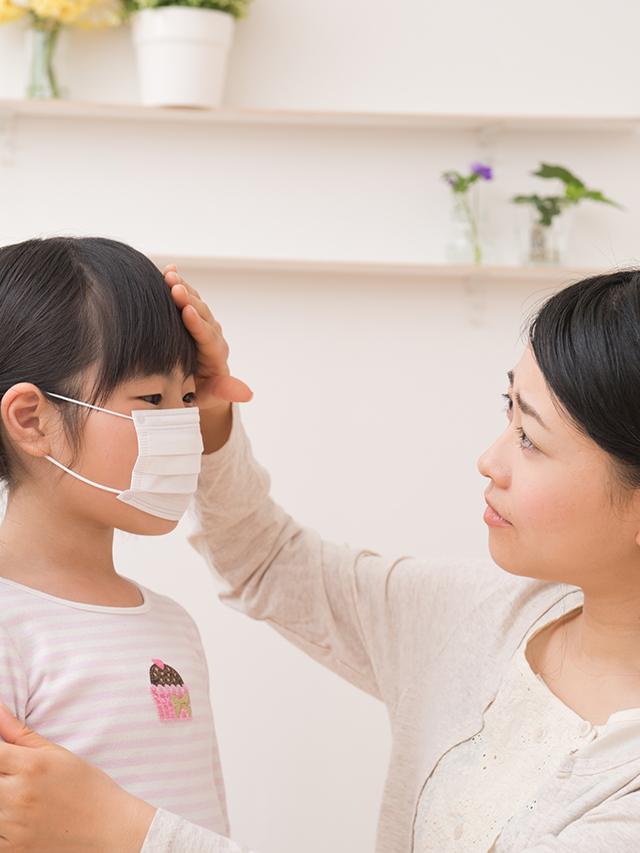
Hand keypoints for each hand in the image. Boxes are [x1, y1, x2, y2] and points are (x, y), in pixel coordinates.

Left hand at [0, 704, 155, 852]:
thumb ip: (20, 733)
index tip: (3, 756)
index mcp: (29, 766)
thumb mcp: (57, 753)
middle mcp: (18, 795)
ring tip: (15, 792)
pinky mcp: (13, 849)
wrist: (108, 827)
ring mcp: (13, 826)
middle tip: (11, 774)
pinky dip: (0, 824)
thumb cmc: (86, 786)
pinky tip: (13, 816)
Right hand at [164, 266, 252, 451]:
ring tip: (168, 273)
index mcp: (215, 355)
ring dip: (182, 287)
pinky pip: (187, 298)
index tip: (186, 312)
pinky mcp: (194, 317)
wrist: (199, 385)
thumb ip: (224, 390)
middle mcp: (212, 335)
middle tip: (173, 285)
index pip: (207, 337)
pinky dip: (179, 284)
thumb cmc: (201, 393)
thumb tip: (247, 394)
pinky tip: (168, 269)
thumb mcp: (210, 395)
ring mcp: (203, 324)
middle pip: (201, 315)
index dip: (197, 324)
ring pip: (195, 302)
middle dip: (187, 299)